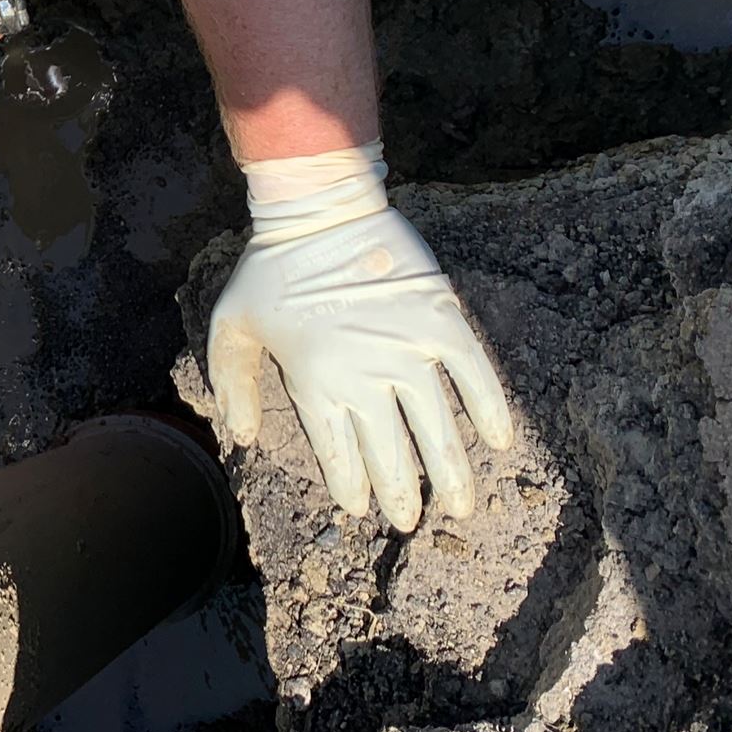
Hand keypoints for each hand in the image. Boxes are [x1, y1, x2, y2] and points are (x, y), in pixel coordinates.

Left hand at [205, 144, 512, 529]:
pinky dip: (490, 409)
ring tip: (459, 508)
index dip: (352, 487)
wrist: (320, 210)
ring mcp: (409, 351)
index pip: (339, 453)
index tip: (362, 509)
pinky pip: (475, 376)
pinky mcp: (442, 322)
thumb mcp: (231, 327)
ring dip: (449, 474)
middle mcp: (367, 377)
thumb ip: (232, 385)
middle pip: (389, 452)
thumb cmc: (269, 268)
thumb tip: (241, 439)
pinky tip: (499, 442)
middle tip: (410, 521)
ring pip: (436, 429)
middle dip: (400, 494)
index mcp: (316, 383)